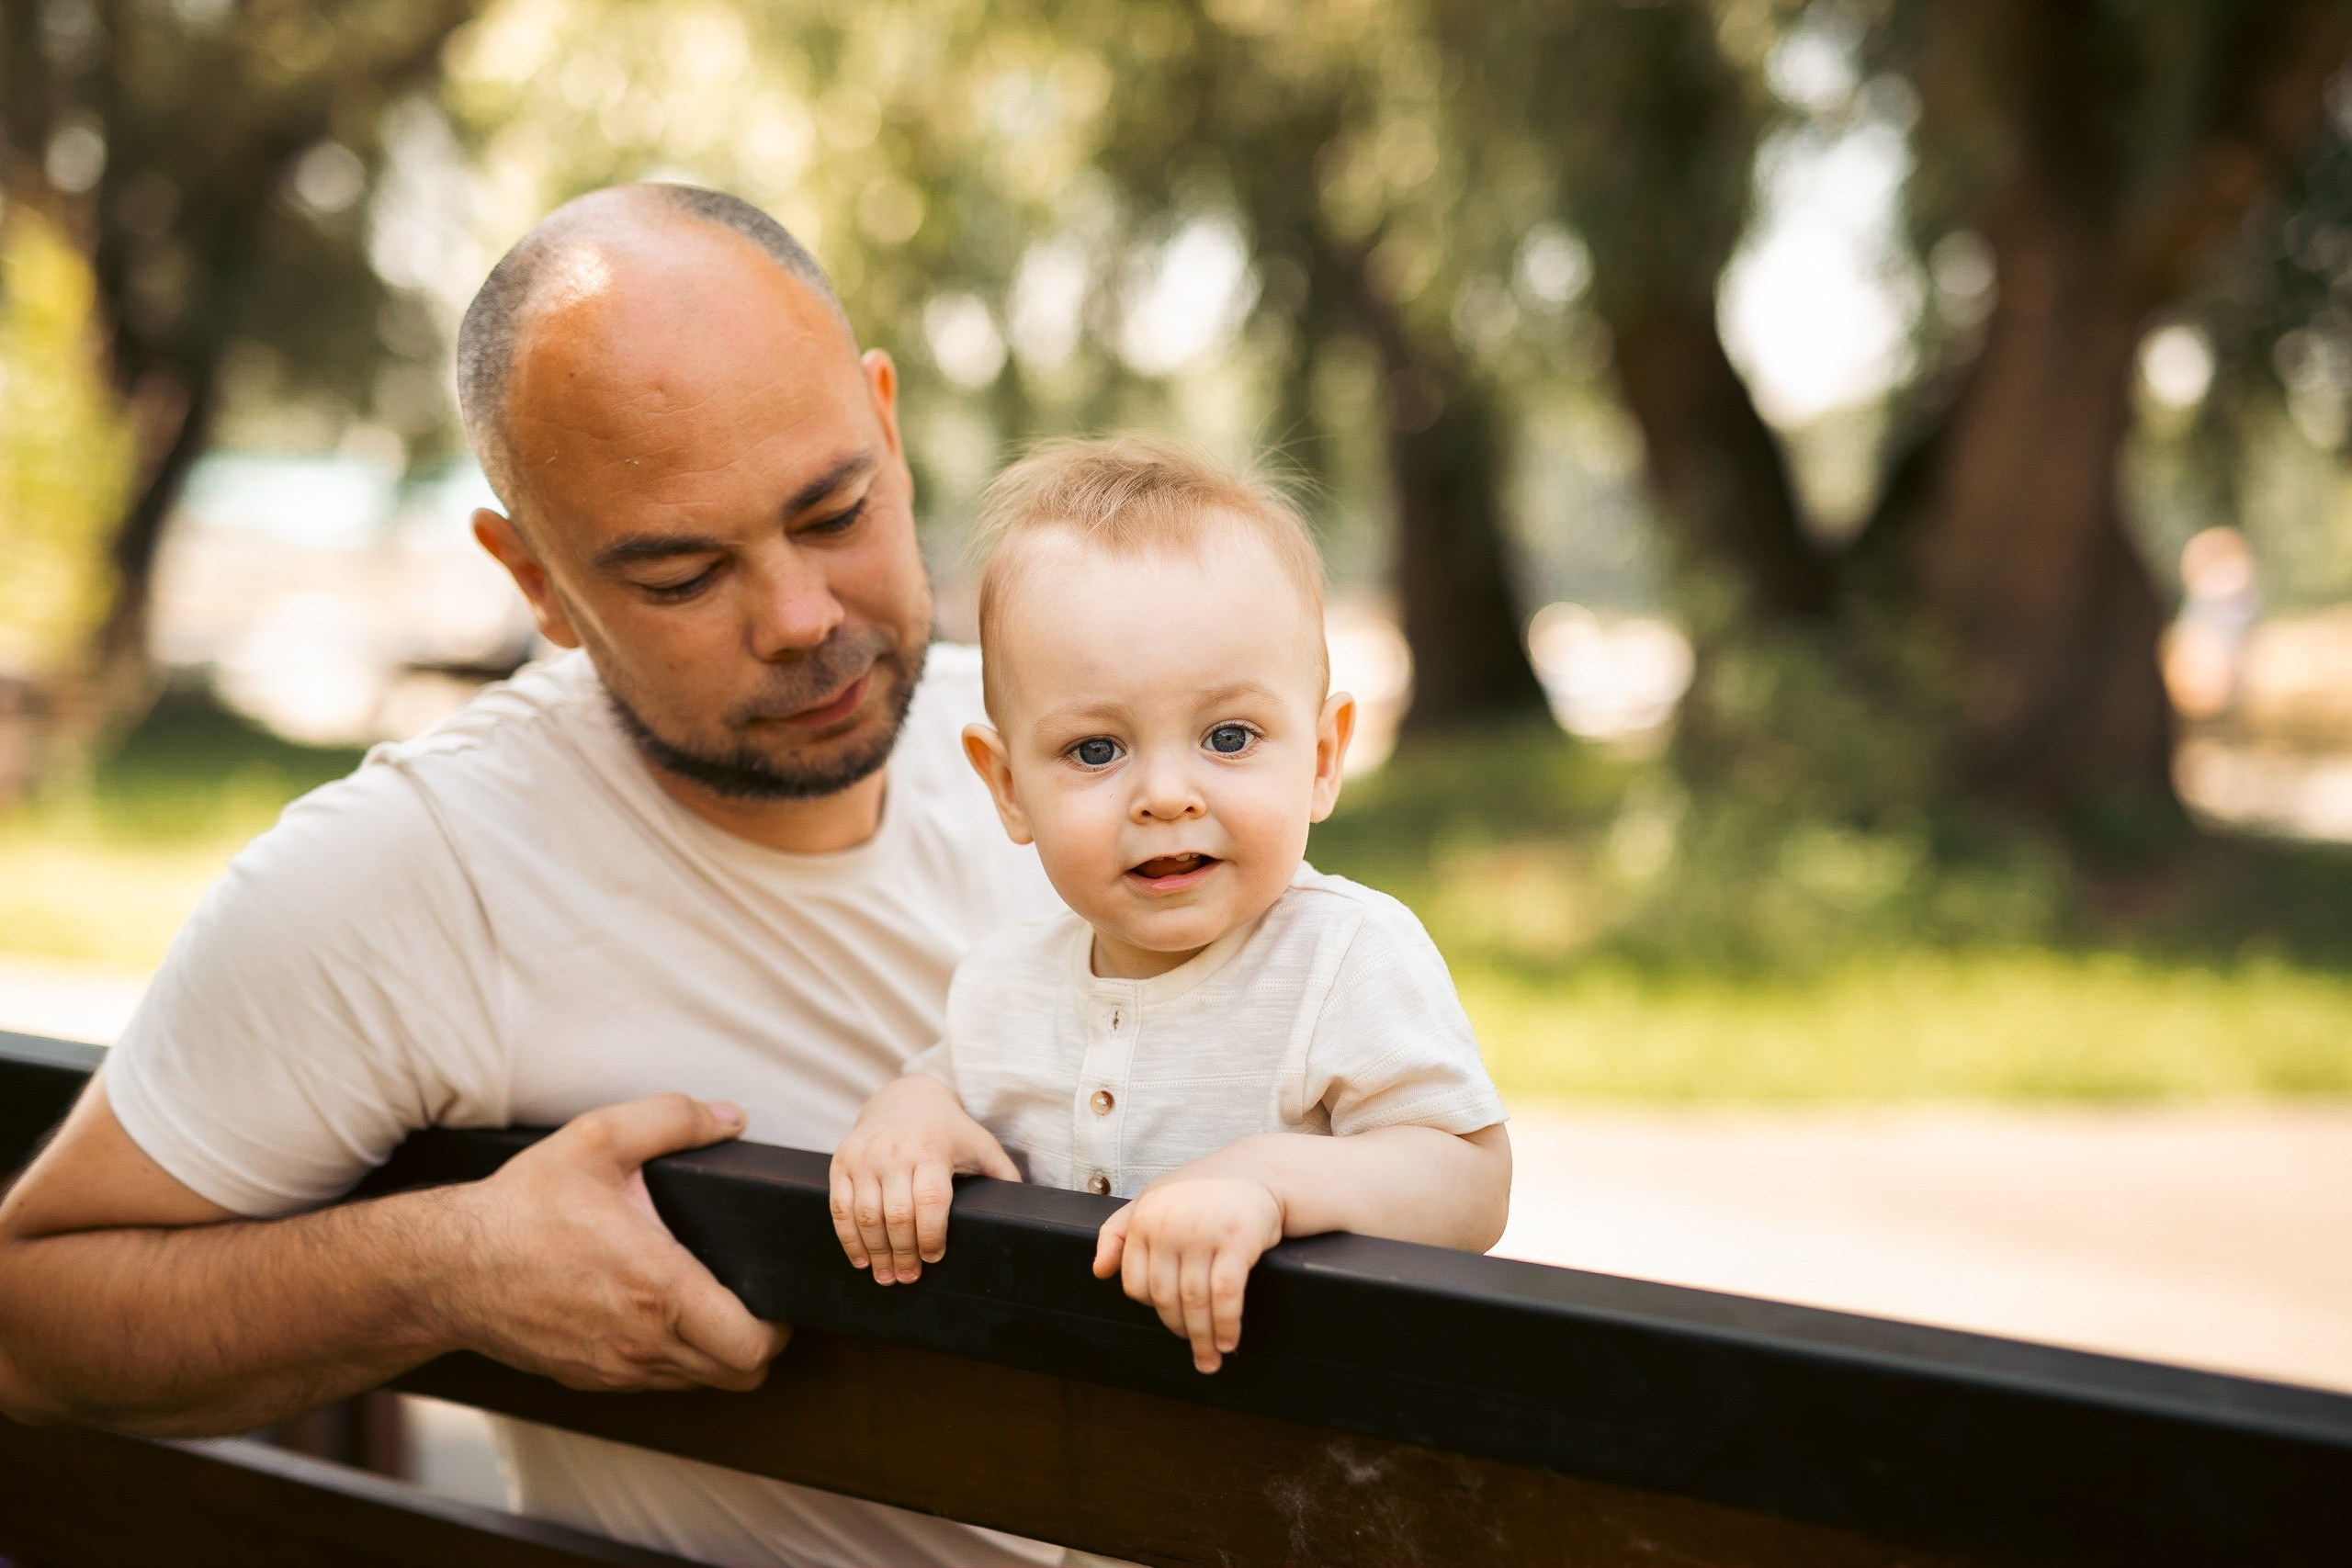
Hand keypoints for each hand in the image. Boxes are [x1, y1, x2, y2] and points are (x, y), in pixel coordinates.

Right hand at [431, 1094, 788, 1392]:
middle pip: (738, 1376)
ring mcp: (613, 1370)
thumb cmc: (522, 1206)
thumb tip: (731, 1119)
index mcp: (658, 1289)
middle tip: (750, 1296)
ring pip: (697, 1381)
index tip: (773, 1289)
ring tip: (707, 1300)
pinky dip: (672, 1357)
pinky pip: (654, 1381)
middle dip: (758, 1342)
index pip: (752, 1347)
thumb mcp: (598, 1139)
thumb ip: (674, 1118)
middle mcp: (641, 1343)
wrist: (445, 1266)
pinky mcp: (587, 1379)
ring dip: (714, 1351)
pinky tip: (657, 1313)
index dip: (779, 1325)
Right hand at [829, 1075, 1019, 1284]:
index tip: (935, 1258)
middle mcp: (894, 1153)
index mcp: (931, 1150)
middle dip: (903, 1253)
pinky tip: (861, 1259)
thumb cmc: (948, 1130)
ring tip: (887, 1276)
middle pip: (896, 1215)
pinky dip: (848, 1239)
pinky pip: (840, 1207)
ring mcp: (864, 1158)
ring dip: (876, 1253)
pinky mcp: (841, 1162)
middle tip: (909, 1278)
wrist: (904, 1098)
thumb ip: (1002, 1173)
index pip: (930, 1201)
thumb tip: (1026, 1207)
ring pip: (866, 1215)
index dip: (931, 1235)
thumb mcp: (980, 1143)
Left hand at [1092, 1174, 1281, 1373]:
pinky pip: (1226, 1295)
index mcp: (1144, 1219)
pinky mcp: (1236, 1242)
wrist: (1257, 1171)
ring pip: (1194, 1302)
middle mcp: (1169, 1227)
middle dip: (1180, 1332)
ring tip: (1211, 1358)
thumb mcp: (1152, 1199)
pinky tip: (1229, 1341)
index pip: (1135, 1284)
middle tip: (1195, 1351)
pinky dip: (1226, 1324)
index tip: (1171, 1320)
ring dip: (1203, 1338)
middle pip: (1165, 1298)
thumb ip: (1119, 1231)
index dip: (1153, 1309)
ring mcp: (1203, 1234)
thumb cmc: (1201, 1191)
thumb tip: (1098, 1272)